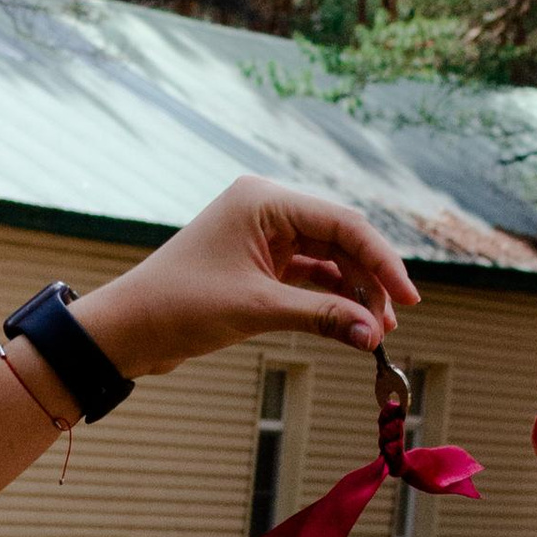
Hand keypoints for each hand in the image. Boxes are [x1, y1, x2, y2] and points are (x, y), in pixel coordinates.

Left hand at [69, 178, 419, 382]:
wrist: (128, 330)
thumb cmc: (179, 307)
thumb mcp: (256, 310)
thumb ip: (321, 317)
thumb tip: (374, 336)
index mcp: (264, 200)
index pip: (343, 223)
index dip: (382, 262)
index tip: (409, 299)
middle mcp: (266, 209)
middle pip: (340, 239)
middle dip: (369, 282)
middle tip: (391, 325)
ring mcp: (262, 236)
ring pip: (327, 260)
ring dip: (353, 294)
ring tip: (374, 332)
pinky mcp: (257, 264)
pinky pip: (308, 276)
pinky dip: (329, 300)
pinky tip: (350, 324)